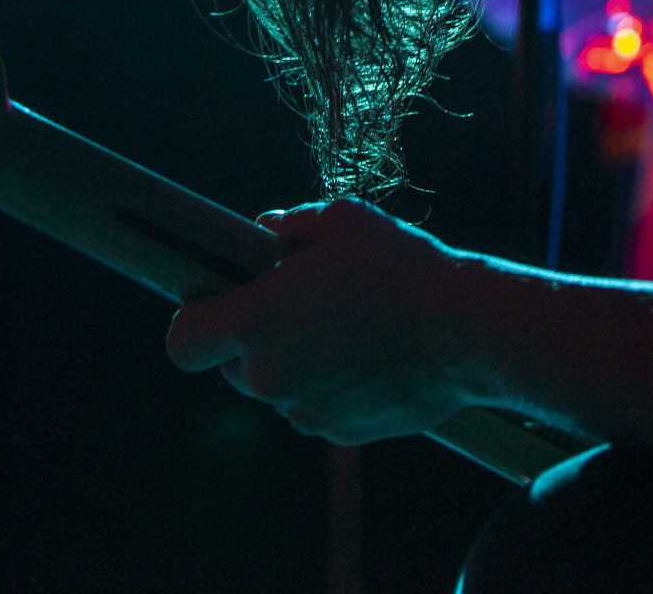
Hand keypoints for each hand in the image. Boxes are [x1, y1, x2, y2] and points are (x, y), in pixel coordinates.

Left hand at [165, 199, 479, 444]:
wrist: (471, 332)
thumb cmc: (402, 266)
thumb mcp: (342, 219)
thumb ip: (289, 225)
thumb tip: (265, 231)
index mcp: (256, 320)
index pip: (182, 342)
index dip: (193, 323)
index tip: (219, 303)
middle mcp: (269, 375)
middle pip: (231, 365)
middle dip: (253, 339)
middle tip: (298, 305)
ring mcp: (303, 410)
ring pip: (276, 387)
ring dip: (295, 362)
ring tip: (345, 327)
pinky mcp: (338, 433)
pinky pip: (315, 407)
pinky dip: (330, 387)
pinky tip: (370, 355)